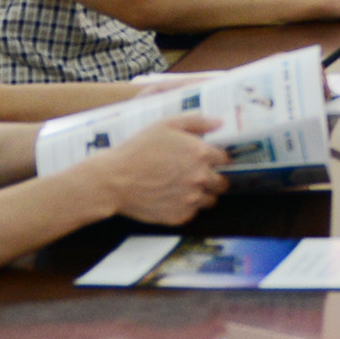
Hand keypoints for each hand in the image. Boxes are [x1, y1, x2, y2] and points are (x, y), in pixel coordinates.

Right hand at [91, 118, 228, 226]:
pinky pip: (192, 212)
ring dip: (202, 194)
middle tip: (196, 175)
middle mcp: (201, 178)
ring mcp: (191, 200)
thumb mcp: (165, 125)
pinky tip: (171, 197)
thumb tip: (220, 122)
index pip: (225, 159)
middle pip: (222, 183)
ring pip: (210, 200)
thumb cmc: (138, 149)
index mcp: (201, 154)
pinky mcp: (180, 216)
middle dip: (213, 178)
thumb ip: (197, 122)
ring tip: (183, 187)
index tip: (209, 159)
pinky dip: (186, 206)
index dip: (217, 158)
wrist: (114, 180)